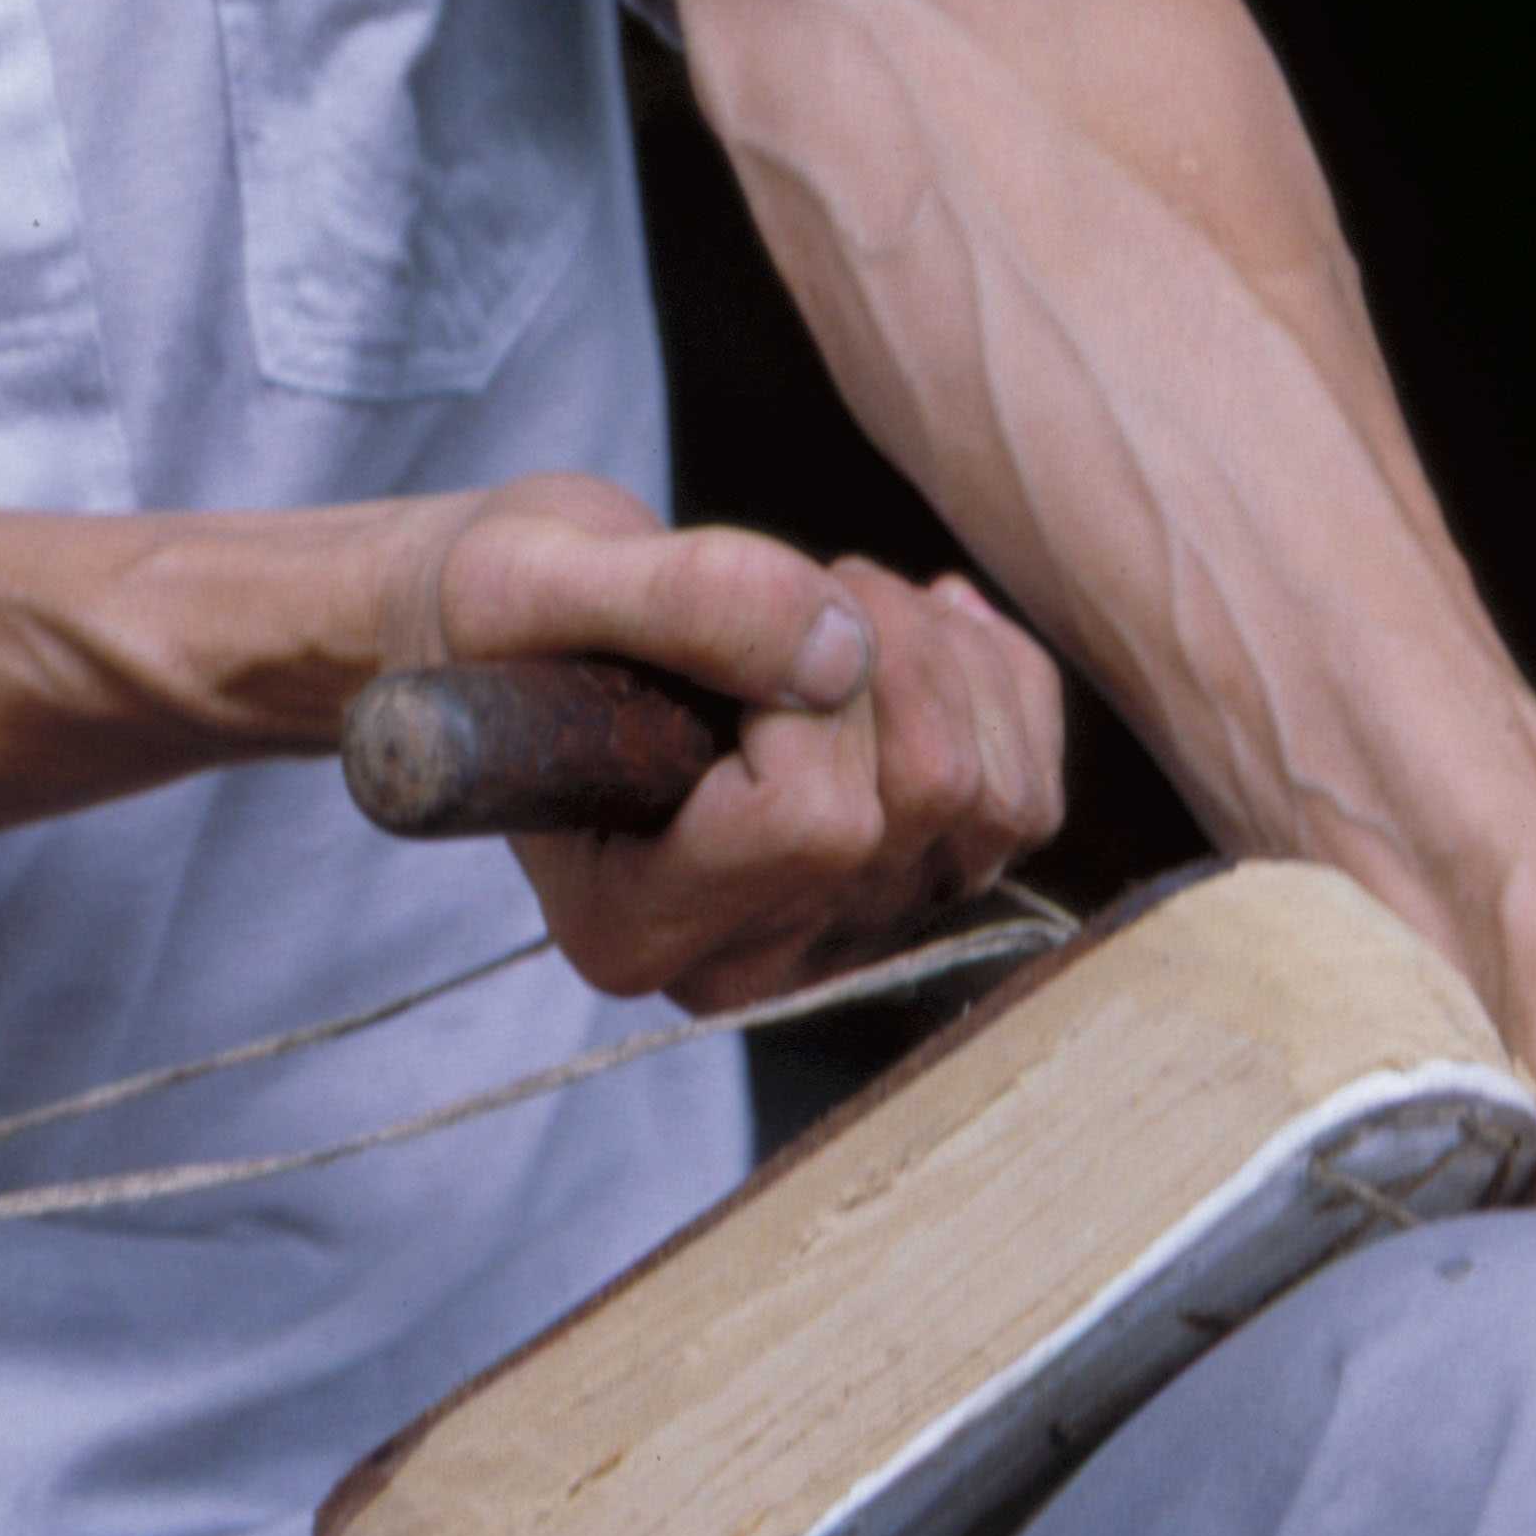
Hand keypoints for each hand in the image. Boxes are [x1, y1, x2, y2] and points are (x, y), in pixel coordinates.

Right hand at [384, 472, 1066, 1011]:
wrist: (522, 632)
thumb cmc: (503, 613)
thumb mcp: (531, 574)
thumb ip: (678, 601)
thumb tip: (844, 651)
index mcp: (634, 927)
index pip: (812, 819)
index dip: (796, 685)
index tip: (714, 617)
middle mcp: (748, 961)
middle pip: (924, 798)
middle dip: (882, 643)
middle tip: (787, 582)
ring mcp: (838, 930)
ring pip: (997, 797)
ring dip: (939, 654)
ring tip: (832, 599)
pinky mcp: (905, 883)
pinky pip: (1032, 790)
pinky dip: (993, 676)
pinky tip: (913, 622)